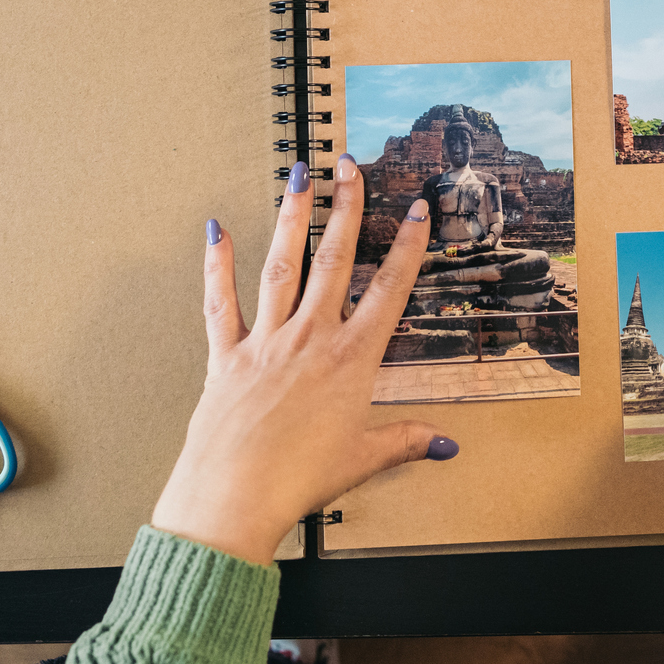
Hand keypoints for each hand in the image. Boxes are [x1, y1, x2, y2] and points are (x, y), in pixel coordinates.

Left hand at [148, 156, 452, 564]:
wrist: (235, 495)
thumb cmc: (300, 480)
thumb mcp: (363, 459)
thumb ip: (406, 442)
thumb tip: (446, 445)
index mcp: (351, 360)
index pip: (389, 291)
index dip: (407, 248)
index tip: (417, 211)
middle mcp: (310, 338)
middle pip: (334, 260)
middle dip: (346, 209)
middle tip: (351, 168)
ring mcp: (266, 341)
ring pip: (283, 265)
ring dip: (291, 217)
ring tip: (298, 176)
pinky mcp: (226, 355)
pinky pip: (220, 302)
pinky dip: (216, 265)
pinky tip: (216, 230)